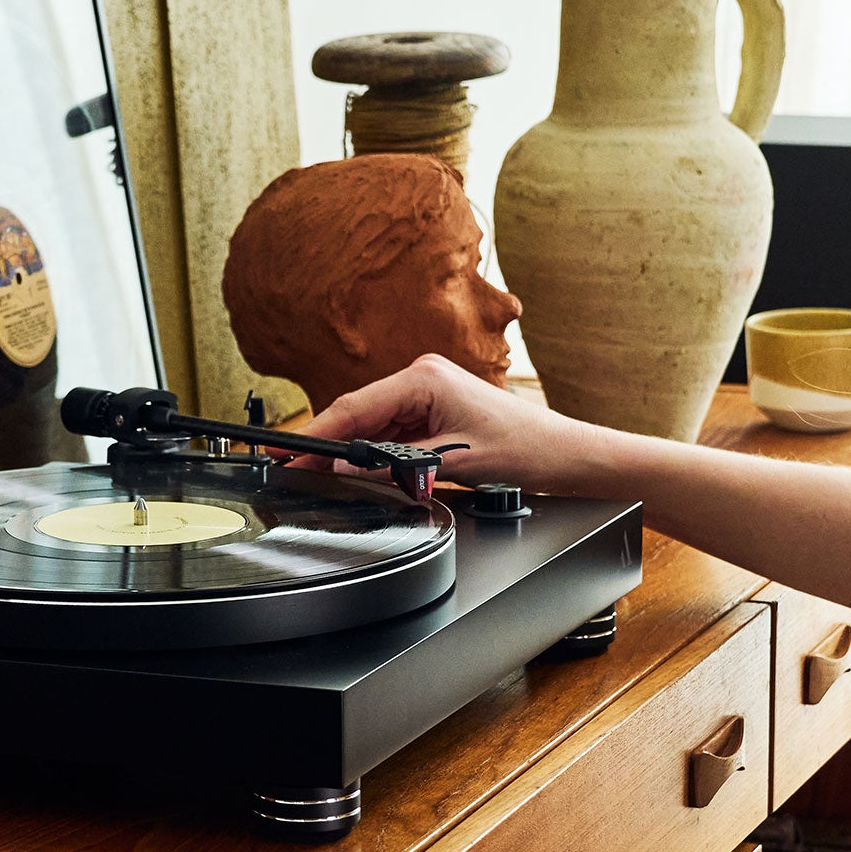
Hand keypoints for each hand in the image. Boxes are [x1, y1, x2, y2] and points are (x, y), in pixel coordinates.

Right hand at [293, 356, 616, 494]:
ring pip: (372, 424)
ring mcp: (427, 393)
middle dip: (327, 443)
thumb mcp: (453, 462)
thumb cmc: (525, 447)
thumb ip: (394, 464)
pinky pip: (391, 432)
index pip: (355, 406)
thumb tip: (347, 467)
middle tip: (291, 469)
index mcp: (425, 377)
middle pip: (358, 413)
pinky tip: (358, 469)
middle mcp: (423, 377)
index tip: (288, 451)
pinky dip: (373, 451)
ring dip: (350, 450)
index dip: (318, 433)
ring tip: (318, 474)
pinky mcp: (433, 411)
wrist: (562, 454)